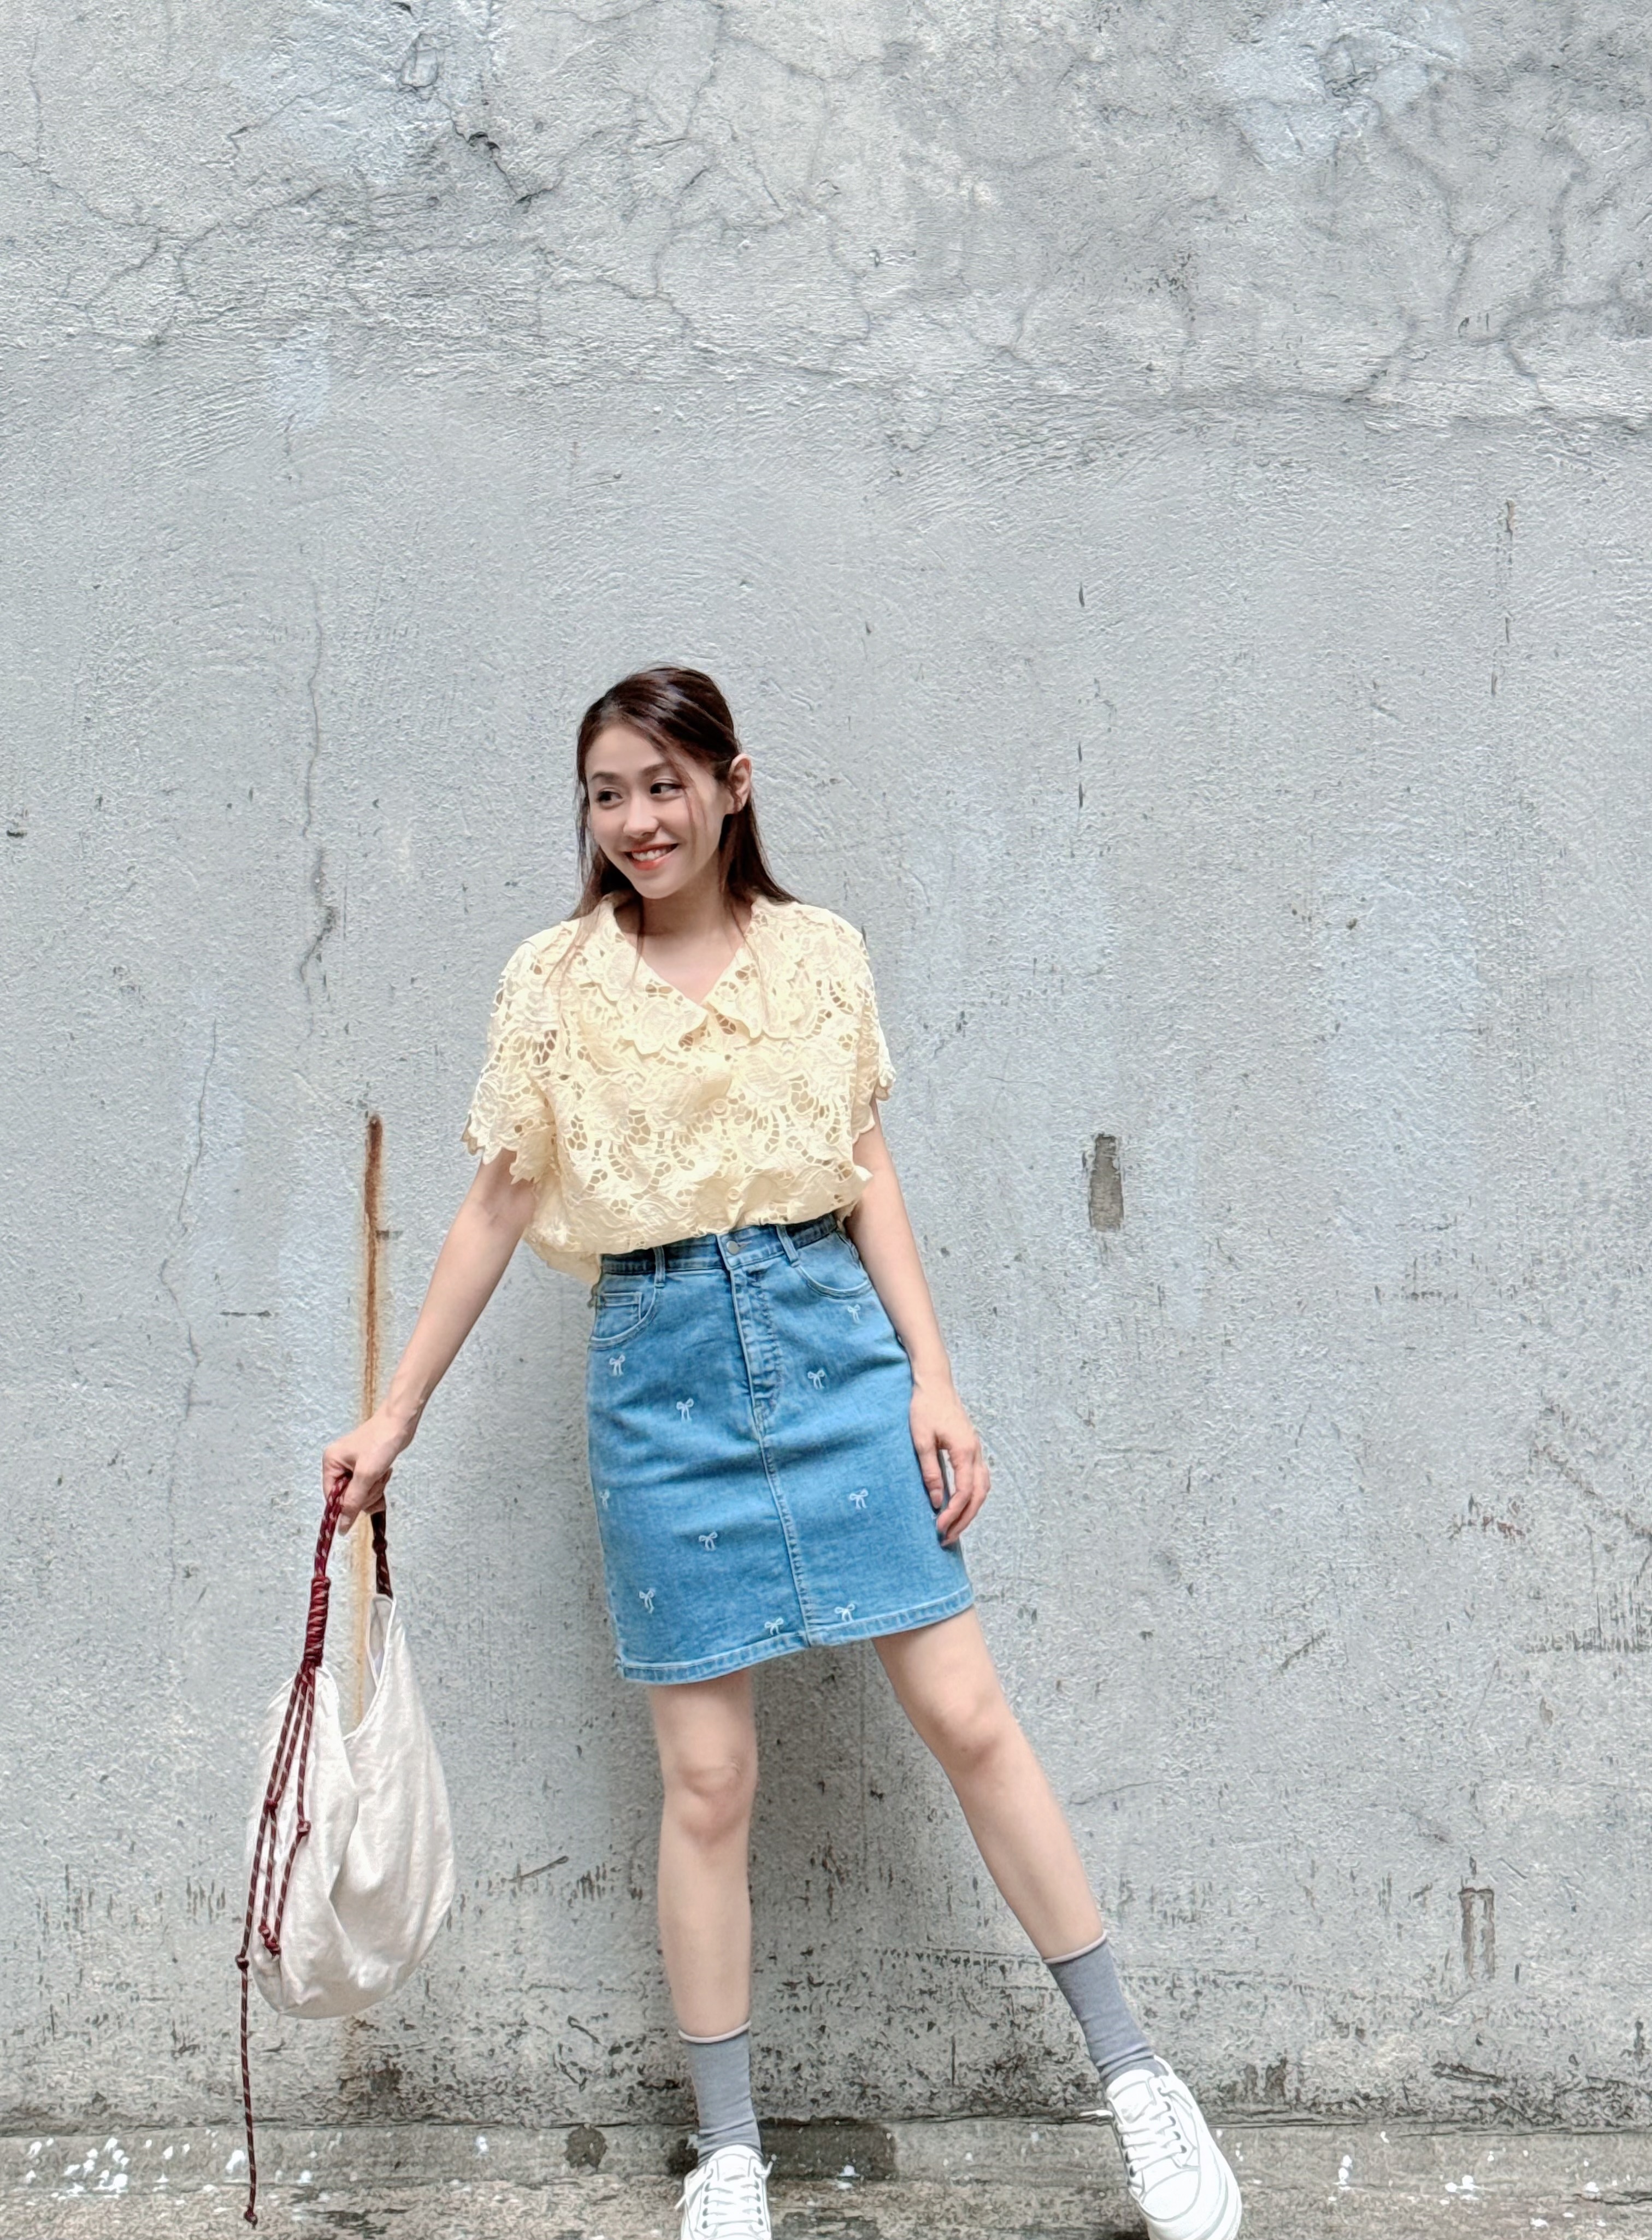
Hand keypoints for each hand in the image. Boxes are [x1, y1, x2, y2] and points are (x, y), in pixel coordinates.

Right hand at [322, 1407, 415, 1533]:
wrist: (402, 1422)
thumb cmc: (382, 1442)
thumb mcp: (366, 1475)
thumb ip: (353, 1502)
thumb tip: (341, 1527)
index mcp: (331, 1462)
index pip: (331, 1497)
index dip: (345, 1506)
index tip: (361, 1506)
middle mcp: (338, 1464)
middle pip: (347, 1497)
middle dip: (365, 1494)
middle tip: (376, 1480)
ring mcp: (352, 1466)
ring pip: (360, 1494)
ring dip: (374, 1489)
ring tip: (382, 1473)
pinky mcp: (366, 1466)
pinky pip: (369, 1487)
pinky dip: (378, 1484)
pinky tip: (385, 1472)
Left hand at [910, 1377, 989, 1546]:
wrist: (935, 1383)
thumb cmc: (925, 1408)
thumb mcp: (920, 1440)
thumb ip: (930, 1472)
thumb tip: (935, 1501)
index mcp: (964, 1451)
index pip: (964, 1492)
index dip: (952, 1513)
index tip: (938, 1528)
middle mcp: (975, 1453)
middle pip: (978, 1496)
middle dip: (964, 1519)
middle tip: (947, 1537)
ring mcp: (976, 1450)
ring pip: (982, 1489)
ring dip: (970, 1510)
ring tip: (954, 1527)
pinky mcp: (971, 1449)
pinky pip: (979, 1479)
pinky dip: (973, 1496)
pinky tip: (960, 1505)